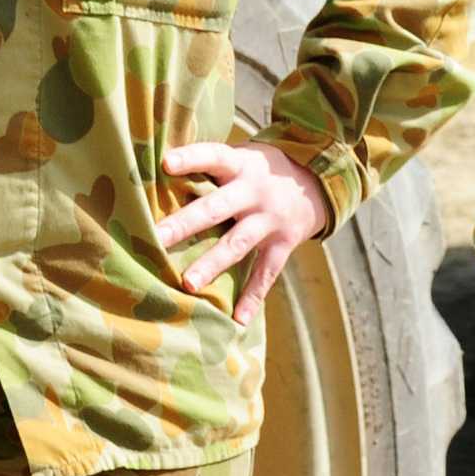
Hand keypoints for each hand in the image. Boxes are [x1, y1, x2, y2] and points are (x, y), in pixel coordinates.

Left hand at [154, 142, 329, 323]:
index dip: (191, 158)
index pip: (214, 156)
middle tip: (158, 237)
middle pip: (217, 207)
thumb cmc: (259, 169)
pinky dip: (253, 297)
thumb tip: (156, 165)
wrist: (317, 181)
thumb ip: (209, 165)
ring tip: (188, 283)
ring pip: (238, 243)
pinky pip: (267, 273)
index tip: (166, 163)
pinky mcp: (284, 244)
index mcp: (241, 165)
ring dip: (212, 263)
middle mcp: (255, 192)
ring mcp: (270, 220)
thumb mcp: (242, 156)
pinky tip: (238, 319)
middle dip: (186, 223)